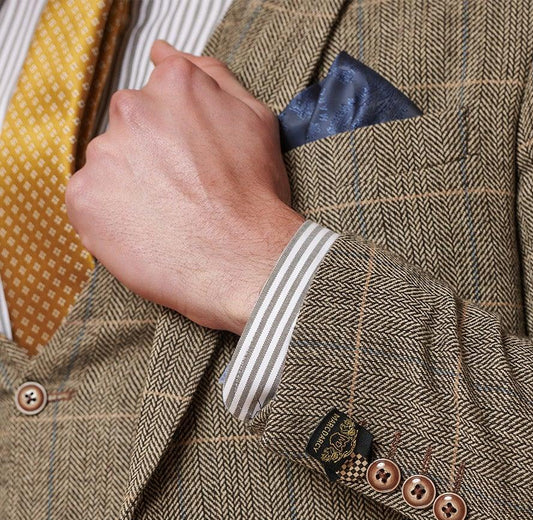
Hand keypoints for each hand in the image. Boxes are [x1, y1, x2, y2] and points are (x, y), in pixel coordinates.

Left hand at [65, 40, 304, 334]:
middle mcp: (132, 109)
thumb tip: (164, 52)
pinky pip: (88, 205)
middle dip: (149, 162)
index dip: (174, 140)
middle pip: (128, 132)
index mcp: (173, 85)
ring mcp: (104, 154)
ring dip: (128, 190)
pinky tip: (145, 235)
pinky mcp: (84, 198)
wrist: (245, 262)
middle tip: (182, 199)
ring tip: (166, 222)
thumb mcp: (254, 119)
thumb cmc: (256, 197)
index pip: (155, 101)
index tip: (190, 167)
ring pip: (108, 168)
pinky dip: (110, 221)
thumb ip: (209, 76)